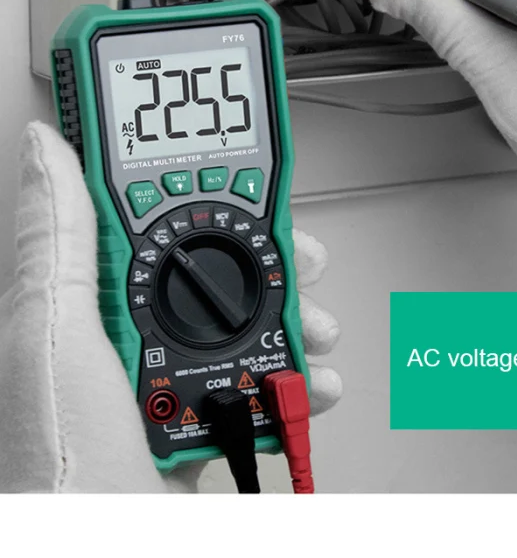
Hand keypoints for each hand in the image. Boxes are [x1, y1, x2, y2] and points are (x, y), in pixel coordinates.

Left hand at [0, 121, 340, 491]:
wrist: (105, 549)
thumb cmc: (61, 466)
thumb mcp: (55, 337)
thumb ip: (57, 243)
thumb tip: (44, 150)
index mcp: (96, 307)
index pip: (158, 228)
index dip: (208, 200)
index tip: (247, 185)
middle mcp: (137, 340)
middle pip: (220, 276)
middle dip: (273, 262)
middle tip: (302, 257)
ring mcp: (176, 380)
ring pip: (251, 327)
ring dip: (300, 320)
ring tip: (319, 325)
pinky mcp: (208, 420)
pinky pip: (266, 384)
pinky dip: (302, 378)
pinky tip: (314, 378)